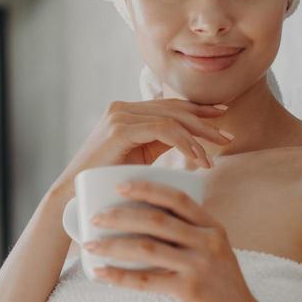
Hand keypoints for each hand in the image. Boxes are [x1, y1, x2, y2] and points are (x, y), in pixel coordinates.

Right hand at [53, 99, 232, 195]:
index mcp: (126, 111)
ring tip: (213, 157)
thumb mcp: (138, 157)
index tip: (222, 117)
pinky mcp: (120, 129)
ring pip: (172, 118)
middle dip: (205, 122)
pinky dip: (185, 143)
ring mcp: (120, 115)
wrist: (73, 196)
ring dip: (198, 137)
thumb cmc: (105, 182)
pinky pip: (164, 130)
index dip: (198, 110)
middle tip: (228, 136)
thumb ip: (158, 143)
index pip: (169, 105)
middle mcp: (122, 108)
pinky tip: (198, 159)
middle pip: (175, 109)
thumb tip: (189, 139)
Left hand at [81, 177, 262, 301]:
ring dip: (112, 244)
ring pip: (146, 248)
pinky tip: (100, 273)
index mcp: (213, 228)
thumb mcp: (214, 253)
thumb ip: (190, 236)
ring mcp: (201, 266)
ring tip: (89, 244)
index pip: (178, 198)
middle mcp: (209, 242)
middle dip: (120, 216)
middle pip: (156, 220)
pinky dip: (119, 276)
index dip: (147, 189)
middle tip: (95, 218)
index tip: (120, 186)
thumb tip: (146, 221)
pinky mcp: (191, 291)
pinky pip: (146, 280)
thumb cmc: (220, 287)